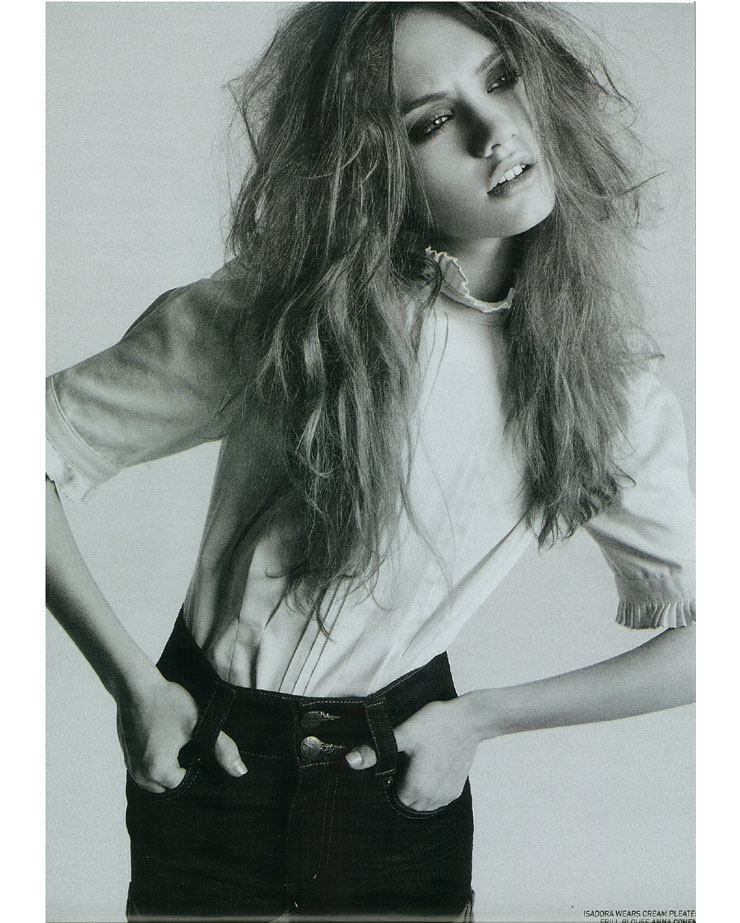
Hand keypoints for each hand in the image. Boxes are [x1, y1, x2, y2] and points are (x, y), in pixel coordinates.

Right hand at [116, 677, 246, 792]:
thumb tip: (241, 772)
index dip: (200, 771)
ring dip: (171, 769)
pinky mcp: (127, 756)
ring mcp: (131, 767)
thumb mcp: (199, 724)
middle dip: (184, 773)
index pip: (187, 785)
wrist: (135, 685)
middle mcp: (141, 776)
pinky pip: (146, 770)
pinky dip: (158, 762)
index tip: (205, 752)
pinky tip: (169, 742)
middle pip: (171, 787)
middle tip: (194, 750)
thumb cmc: (168, 703)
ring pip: (157, 780)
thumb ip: (222, 749)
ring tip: (182, 746)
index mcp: (159, 772)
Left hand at [345, 699, 479, 810]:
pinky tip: (429, 769)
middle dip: (401, 790)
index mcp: (416, 790)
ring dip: (416, 793)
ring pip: (423, 804)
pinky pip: (438, 799)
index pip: (393, 801)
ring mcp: (447, 795)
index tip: (390, 768)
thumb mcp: (402, 734)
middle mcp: (433, 799)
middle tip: (402, 765)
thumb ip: (375, 751)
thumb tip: (349, 761)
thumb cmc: (435, 724)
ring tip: (415, 767)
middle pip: (408, 805)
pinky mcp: (457, 789)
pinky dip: (430, 790)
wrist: (469, 719)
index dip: (388, 786)